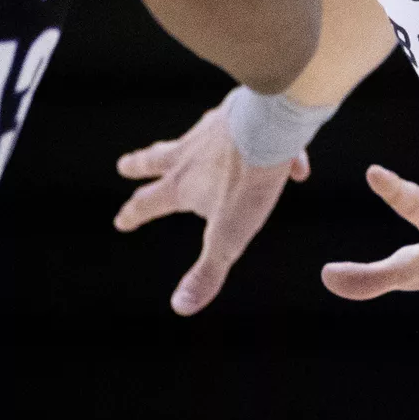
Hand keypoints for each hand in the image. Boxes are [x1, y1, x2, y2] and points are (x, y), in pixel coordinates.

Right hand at [114, 97, 309, 314]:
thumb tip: (181, 308)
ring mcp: (214, 129)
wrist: (269, 124)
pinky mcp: (240, 112)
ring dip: (187, 143)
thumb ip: (208, 272)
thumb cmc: (247, 182)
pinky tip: (297, 164)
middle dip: (139, 166)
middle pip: (156, 159)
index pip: (148, 203)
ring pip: (194, 136)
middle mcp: (191, 153)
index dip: (133, 215)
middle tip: (124, 165)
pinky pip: (252, 135)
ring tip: (190, 142)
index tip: (121, 220)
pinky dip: (266, 151)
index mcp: (182, 184)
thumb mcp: (228, 237)